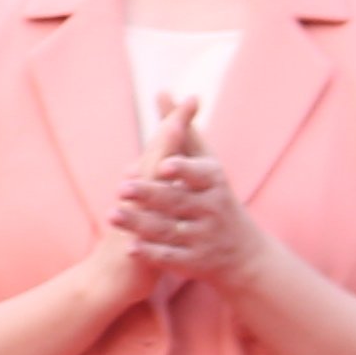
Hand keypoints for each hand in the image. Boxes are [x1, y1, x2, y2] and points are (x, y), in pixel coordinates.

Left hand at [110, 94, 270, 292]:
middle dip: (151, 195)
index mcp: (214, 182)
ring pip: (169, 230)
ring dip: (140, 224)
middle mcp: (212, 209)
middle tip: (122, 188)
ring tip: (112, 215)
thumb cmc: (214, 195)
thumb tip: (162, 92)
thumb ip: (182, 130)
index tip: (163, 165)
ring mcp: (204, 237)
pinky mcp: (194, 262)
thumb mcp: (205, 162)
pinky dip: (152, 254)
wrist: (243, 253)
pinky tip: (130, 248)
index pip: (199, 174)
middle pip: (178, 201)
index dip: (182, 169)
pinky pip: (170, 258)